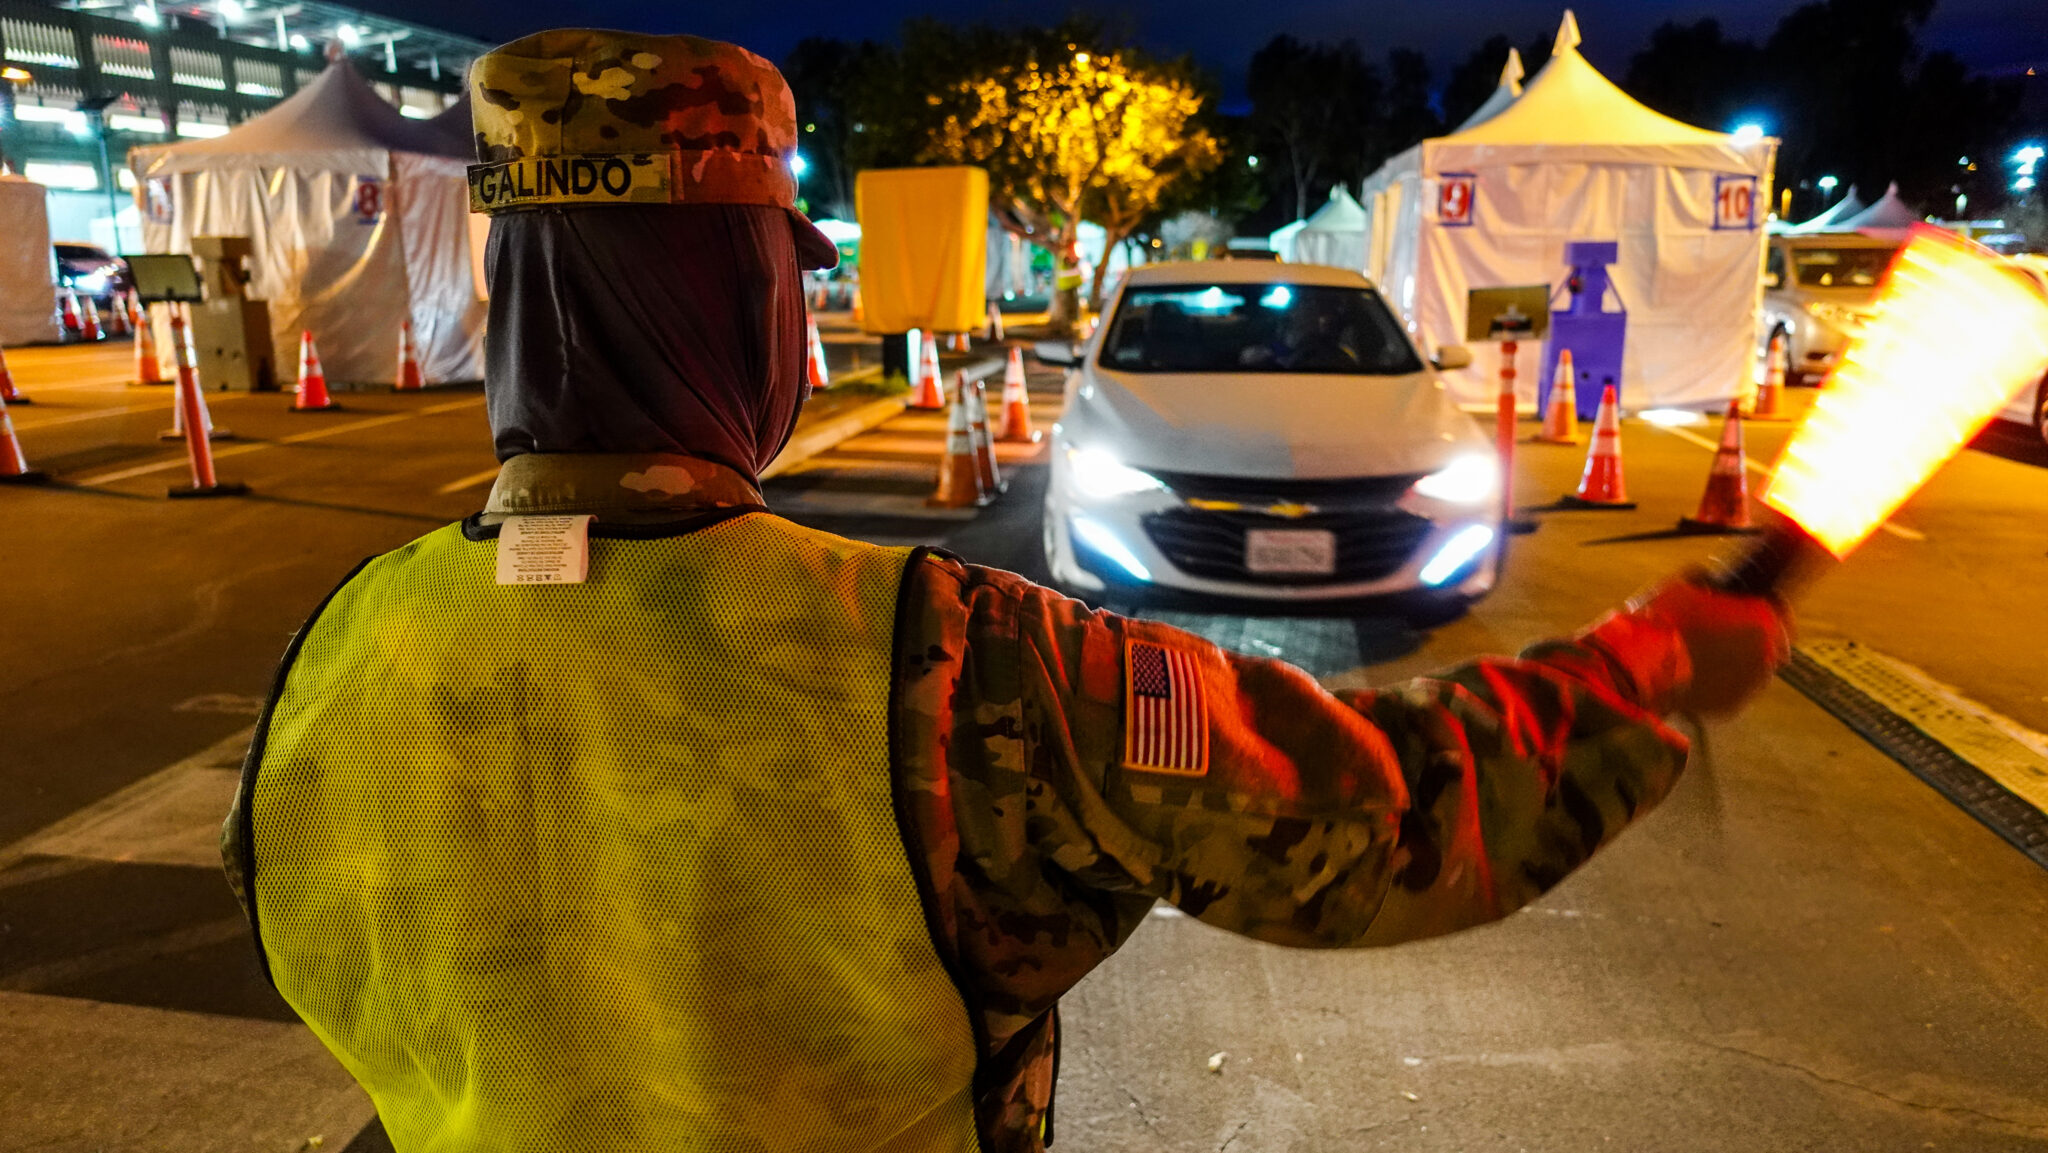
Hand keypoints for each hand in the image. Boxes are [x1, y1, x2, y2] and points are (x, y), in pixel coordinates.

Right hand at [1630, 576, 1792, 716]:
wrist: (1642, 672)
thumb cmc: (1664, 624)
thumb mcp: (1681, 587)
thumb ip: (1705, 579)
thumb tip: (1707, 577)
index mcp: (1763, 620)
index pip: (1783, 612)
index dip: (1766, 608)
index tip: (1752, 607)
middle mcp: (1768, 654)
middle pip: (1770, 643)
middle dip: (1751, 638)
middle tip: (1724, 633)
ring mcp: (1751, 685)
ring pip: (1752, 670)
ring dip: (1736, 663)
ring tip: (1705, 657)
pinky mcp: (1732, 708)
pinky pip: (1732, 691)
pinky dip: (1719, 685)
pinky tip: (1696, 677)